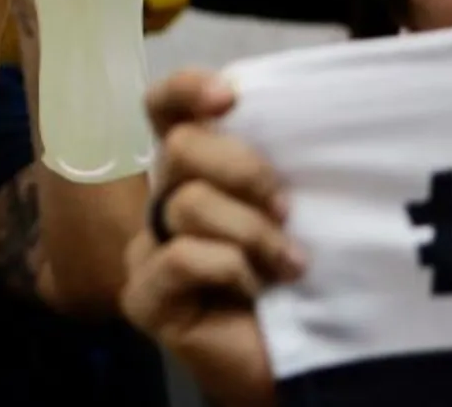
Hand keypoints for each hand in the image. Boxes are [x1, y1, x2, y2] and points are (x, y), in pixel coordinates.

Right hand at [118, 70, 299, 406]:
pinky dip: (228, 270)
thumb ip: (286, 158)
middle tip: (285, 208)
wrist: (304, 364)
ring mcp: (149, 249)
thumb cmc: (307, 282)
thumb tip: (297, 95)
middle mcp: (165, 202)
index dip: (185, 89)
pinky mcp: (144, 296)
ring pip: (186, 204)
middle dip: (243, 170)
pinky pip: (178, 257)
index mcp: (198, 173)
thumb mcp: (303, 208)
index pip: (166, 110)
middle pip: (179, 147)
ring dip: (252, 234)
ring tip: (290, 265)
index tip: (230, 97)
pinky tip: (256, 292)